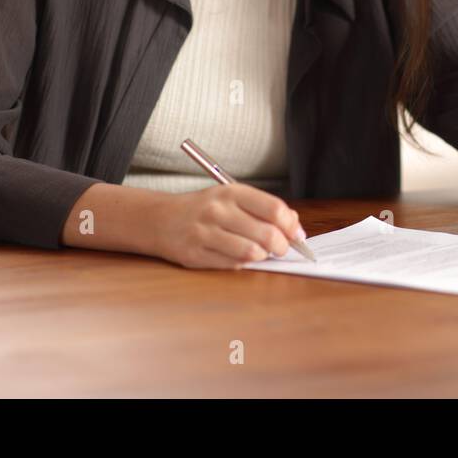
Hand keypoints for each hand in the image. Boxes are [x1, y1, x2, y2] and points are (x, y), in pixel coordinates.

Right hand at [154, 184, 306, 269]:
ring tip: (260, 253)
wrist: (160, 219)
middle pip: (266, 233)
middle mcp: (217, 211)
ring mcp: (205, 233)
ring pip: (251, 252)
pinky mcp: (195, 254)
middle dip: (281, 246)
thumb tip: (294, 224)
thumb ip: (262, 208)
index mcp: (231, 192)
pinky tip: (239, 257)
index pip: (274, 209)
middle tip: (281, 249)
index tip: (297, 235)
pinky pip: (232, 265)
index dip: (291, 225)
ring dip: (262, 257)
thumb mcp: (230, 198)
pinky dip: (243, 264)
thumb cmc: (203, 209)